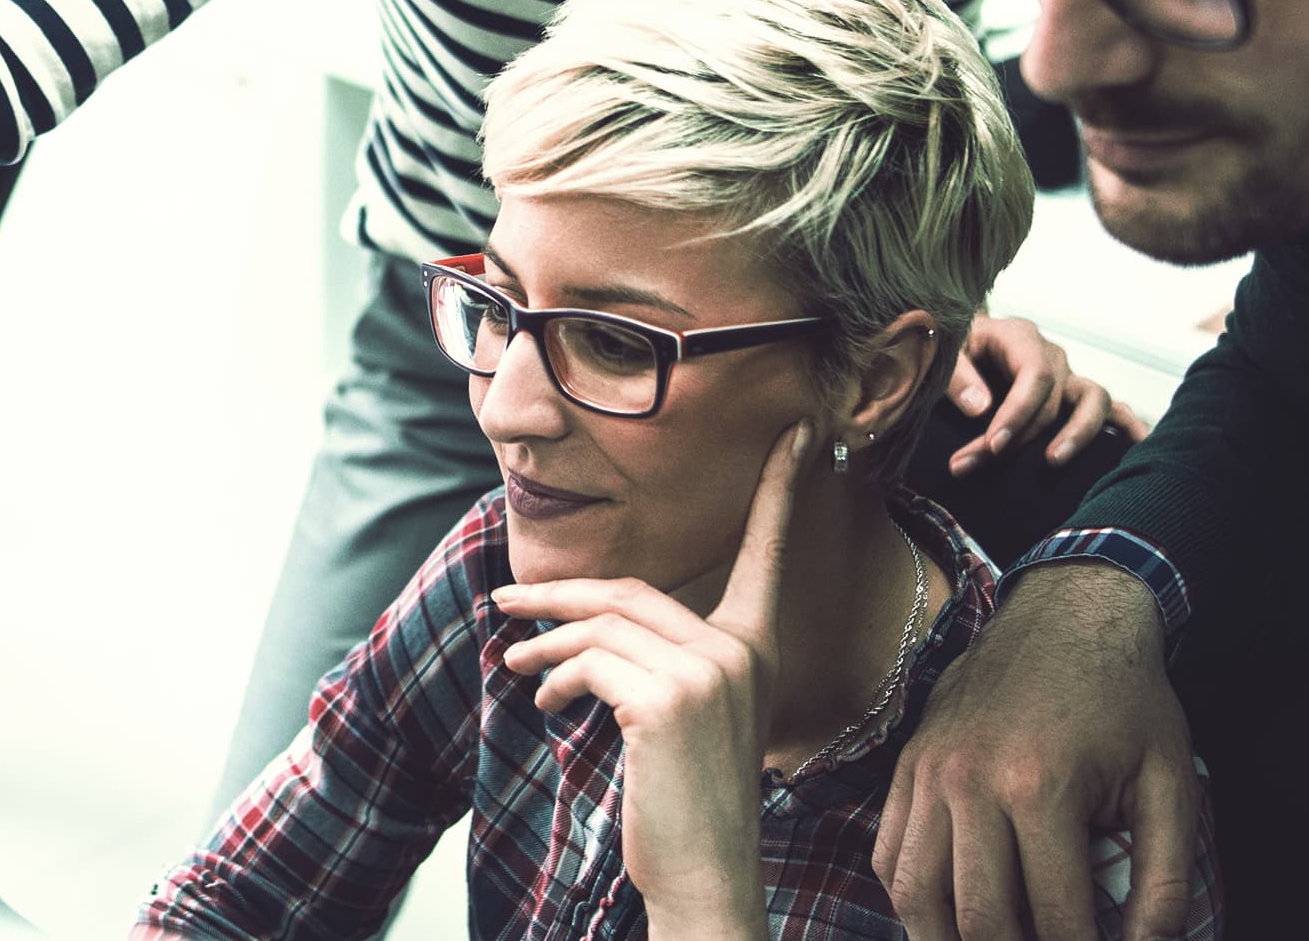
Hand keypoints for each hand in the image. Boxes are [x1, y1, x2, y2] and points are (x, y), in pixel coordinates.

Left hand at [489, 422, 807, 940]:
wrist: (705, 876)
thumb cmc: (687, 802)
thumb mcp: (685, 719)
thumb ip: (657, 662)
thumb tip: (580, 630)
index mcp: (757, 647)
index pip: (769, 552)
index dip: (781, 491)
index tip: (801, 433)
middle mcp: (740, 652)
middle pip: (633, 590)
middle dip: (561, 595)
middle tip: (508, 603)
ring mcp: (708, 674)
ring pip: (602, 625)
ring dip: (544, 646)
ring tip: (515, 668)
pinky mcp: (668, 701)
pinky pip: (590, 662)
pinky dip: (554, 678)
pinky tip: (545, 705)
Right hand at [874, 564, 1201, 940]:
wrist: (1067, 612)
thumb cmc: (1125, 700)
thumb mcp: (1170, 783)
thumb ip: (1165, 878)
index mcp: (1042, 788)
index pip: (1057, 921)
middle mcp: (972, 782)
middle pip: (981, 920)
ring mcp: (930, 771)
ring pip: (916, 895)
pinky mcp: (909, 764)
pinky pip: (888, 854)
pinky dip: (910, 901)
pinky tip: (945, 919)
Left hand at [947, 317, 1151, 476]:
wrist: (963, 341)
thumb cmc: (953, 346)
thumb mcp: (945, 353)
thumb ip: (958, 377)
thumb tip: (981, 409)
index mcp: (1021, 337)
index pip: (1034, 377)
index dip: (1017, 414)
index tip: (992, 445)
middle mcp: (1052, 355)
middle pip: (1052, 401)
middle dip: (1019, 439)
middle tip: (976, 465)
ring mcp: (1068, 376)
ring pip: (1093, 399)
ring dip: (1078, 434)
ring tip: (1053, 463)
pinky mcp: (1074, 396)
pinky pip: (1112, 409)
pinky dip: (1127, 426)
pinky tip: (1136, 446)